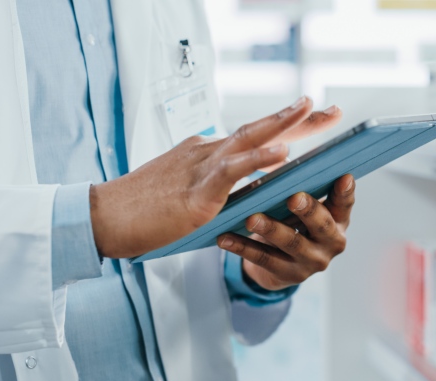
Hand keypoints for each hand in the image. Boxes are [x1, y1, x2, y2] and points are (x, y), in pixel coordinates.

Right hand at [90, 97, 341, 257]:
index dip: (286, 125)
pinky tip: (282, 153)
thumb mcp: (184, 191)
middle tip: (330, 109)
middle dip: (298, 119)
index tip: (313, 117)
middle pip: (259, 129)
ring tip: (311, 111)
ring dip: (283, 125)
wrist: (106, 217)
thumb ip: (212, 187)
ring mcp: (201, 168)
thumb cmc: (141, 208)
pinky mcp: (196, 191)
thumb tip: (239, 191)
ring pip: (248, 140)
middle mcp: (206, 152)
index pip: (253, 135)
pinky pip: (233, 170)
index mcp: (205, 153)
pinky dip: (259, 159)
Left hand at [217, 174, 354, 290]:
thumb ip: (305, 189)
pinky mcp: (288, 275)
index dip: (345, 192)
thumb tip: (285, 156)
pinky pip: (263, 259)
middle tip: (293, 198)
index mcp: (338, 220)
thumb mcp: (306, 208)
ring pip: (291, 243)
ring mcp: (311, 262)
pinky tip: (224, 238)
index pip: (345, 204)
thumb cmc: (295, 223)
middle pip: (321, 225)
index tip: (344, 177)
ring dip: (270, 229)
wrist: (282, 264)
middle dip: (308, 211)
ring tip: (251, 218)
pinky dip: (242, 247)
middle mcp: (331, 242)